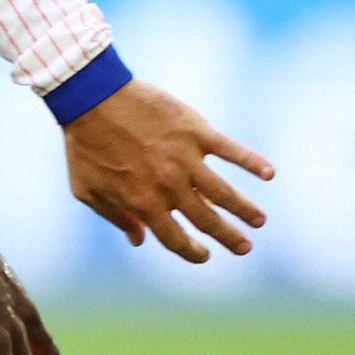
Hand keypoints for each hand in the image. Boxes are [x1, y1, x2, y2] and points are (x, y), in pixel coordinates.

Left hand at [64, 79, 273, 262]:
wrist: (91, 98)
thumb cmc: (84, 146)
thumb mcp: (87, 190)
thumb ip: (115, 217)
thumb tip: (139, 240)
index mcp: (143, 203)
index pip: (175, 239)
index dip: (192, 252)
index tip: (205, 256)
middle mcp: (169, 186)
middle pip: (206, 220)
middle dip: (228, 237)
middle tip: (245, 248)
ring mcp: (185, 158)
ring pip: (224, 192)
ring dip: (245, 209)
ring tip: (260, 221)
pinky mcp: (196, 132)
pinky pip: (230, 150)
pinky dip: (252, 161)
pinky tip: (269, 173)